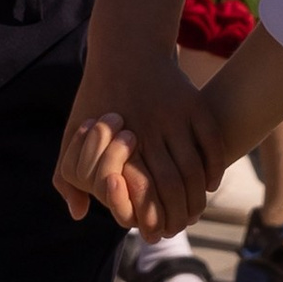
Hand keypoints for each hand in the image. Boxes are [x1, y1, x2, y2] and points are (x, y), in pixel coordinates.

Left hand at [55, 57, 217, 238]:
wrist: (125, 49)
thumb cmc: (96, 99)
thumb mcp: (72, 135)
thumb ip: (67, 177)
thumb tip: (79, 214)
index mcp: (117, 143)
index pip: (139, 195)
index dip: (150, 219)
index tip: (153, 232)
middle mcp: (148, 131)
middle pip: (170, 188)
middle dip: (177, 215)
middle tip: (179, 227)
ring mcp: (174, 118)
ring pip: (194, 170)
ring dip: (198, 198)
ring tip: (195, 211)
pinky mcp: (194, 105)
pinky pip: (212, 144)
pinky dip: (214, 169)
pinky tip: (209, 185)